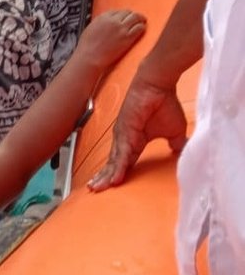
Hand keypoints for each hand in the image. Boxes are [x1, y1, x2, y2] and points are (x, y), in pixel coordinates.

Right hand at [72, 9, 146, 69]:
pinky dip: (142, 27)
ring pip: (135, 17)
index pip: (117, 11)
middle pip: (127, 12)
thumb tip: (107, 23)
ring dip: (140, 18)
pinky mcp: (127, 37)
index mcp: (102, 17)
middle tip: (136, 18)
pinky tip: (142, 29)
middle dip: (132, 15)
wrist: (90, 57)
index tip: (125, 17)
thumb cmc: (87, 46)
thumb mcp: (91, 28)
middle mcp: (113, 20)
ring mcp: (121, 28)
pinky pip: (139, 28)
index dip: (122, 14)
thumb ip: (100, 23)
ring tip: (142, 21)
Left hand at [87, 72, 187, 190]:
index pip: (124, 161)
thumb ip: (175, 145)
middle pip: (113, 163)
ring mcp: (123, 135)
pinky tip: (114, 178)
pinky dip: (118, 167)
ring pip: (114, 160)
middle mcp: (125, 139)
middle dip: (104, 177)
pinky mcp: (125, 130)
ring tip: (98, 188)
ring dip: (107, 175)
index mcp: (134, 140)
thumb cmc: (164, 104)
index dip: (117, 173)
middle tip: (94, 190)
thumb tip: (180, 154)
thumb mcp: (174, 131)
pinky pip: (123, 153)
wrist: (159, 84)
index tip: (110, 185)